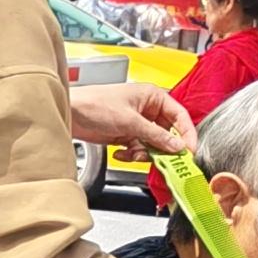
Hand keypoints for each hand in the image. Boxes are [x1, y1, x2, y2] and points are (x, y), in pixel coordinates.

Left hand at [69, 78, 193, 156]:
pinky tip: (120, 153)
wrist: (68, 113)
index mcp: (152, 96)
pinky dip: (131, 154)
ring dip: (144, 152)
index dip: (186, 134)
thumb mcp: (130, 122)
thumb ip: (155, 135)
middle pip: (167, 132)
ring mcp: (135, 122)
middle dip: (163, 147)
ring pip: (152, 143)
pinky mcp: (124, 134)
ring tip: (134, 154)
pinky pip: (137, 148)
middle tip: (165, 160)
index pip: (179, 116)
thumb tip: (176, 146)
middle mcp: (146, 109)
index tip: (189, 150)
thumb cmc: (93, 104)